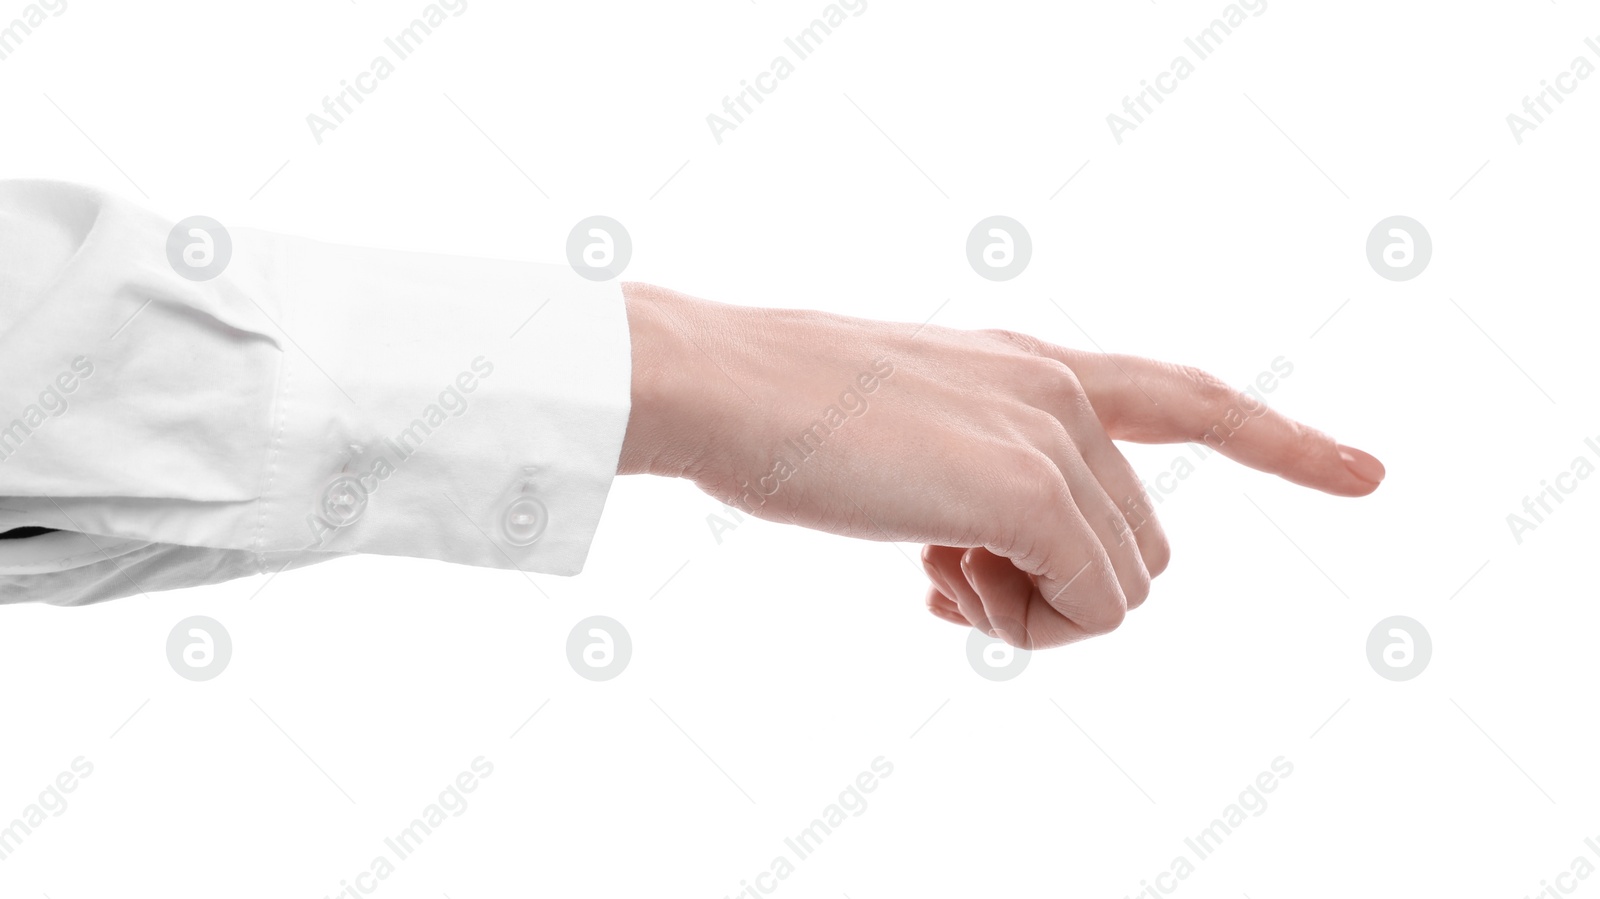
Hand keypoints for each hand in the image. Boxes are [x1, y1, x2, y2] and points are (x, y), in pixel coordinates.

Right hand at [617, 283, 1383, 648]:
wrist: (717, 384)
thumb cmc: (780, 413)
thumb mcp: (903, 433)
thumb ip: (975, 474)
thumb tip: (992, 565)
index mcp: (1032, 368)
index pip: (1187, 395)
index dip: (1281, 440)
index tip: (1367, 473)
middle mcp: (1060, 390)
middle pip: (1141, 541)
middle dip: (1058, 587)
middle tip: (951, 583)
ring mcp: (1051, 434)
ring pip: (1123, 583)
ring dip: (1032, 610)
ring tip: (934, 576)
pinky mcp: (1030, 488)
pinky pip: (1091, 605)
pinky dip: (1025, 626)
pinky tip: (937, 585)